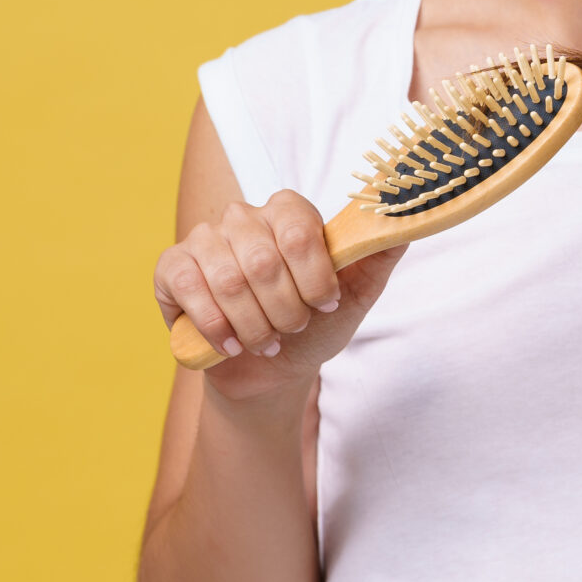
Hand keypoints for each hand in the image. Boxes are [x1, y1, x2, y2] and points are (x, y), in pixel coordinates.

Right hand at [153, 190, 406, 404]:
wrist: (269, 369)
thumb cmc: (313, 326)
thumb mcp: (356, 295)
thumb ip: (379, 255)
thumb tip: (408, 216)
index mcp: (288, 211)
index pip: (301, 231)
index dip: (315, 280)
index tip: (326, 306)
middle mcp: (244, 216)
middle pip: (264, 261)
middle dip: (285, 312)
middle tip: (293, 329)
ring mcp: (204, 238)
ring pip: (229, 280)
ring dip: (254, 326)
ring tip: (266, 342)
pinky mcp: (172, 268)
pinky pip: (191, 290)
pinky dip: (216, 327)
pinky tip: (231, 345)